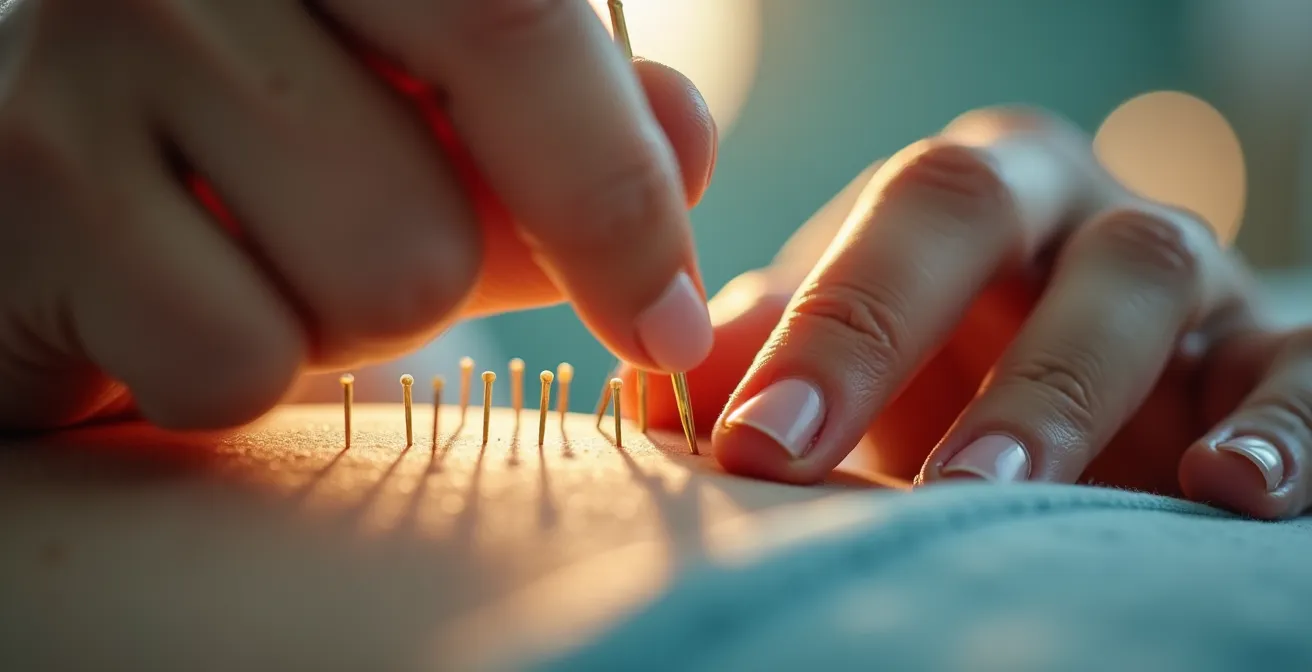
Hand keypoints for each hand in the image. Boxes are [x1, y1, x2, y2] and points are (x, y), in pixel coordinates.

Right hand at [0, 0, 715, 429]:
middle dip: (439, 276)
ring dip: (336, 320)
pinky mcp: (21, 185)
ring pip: (372, 281)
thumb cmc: (258, 170)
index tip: (662, 324)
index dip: (614, 192)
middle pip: (450, 203)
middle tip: (349, 240)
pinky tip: (155, 301)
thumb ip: (566, 133)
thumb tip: (689, 142)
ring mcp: (85, 49)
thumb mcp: (429, 138)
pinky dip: (223, 373)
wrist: (44, 212)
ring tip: (243, 259)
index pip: (520, 22)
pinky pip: (233, 362)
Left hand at [627, 107, 1310, 519]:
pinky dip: (1282, 427)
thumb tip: (656, 387)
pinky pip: (1301, 367)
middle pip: (994, 213)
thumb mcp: (865, 354)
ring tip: (995, 493)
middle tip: (847, 457)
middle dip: (914, 333)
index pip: (892, 214)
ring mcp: (1182, 276)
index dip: (828, 322)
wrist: (1097, 389)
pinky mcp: (1274, 349)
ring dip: (1063, 390)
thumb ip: (778, 353)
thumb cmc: (956, 367)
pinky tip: (1234, 491)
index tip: (754, 444)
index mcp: (963, 196)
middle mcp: (1066, 208)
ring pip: (1143, 279)